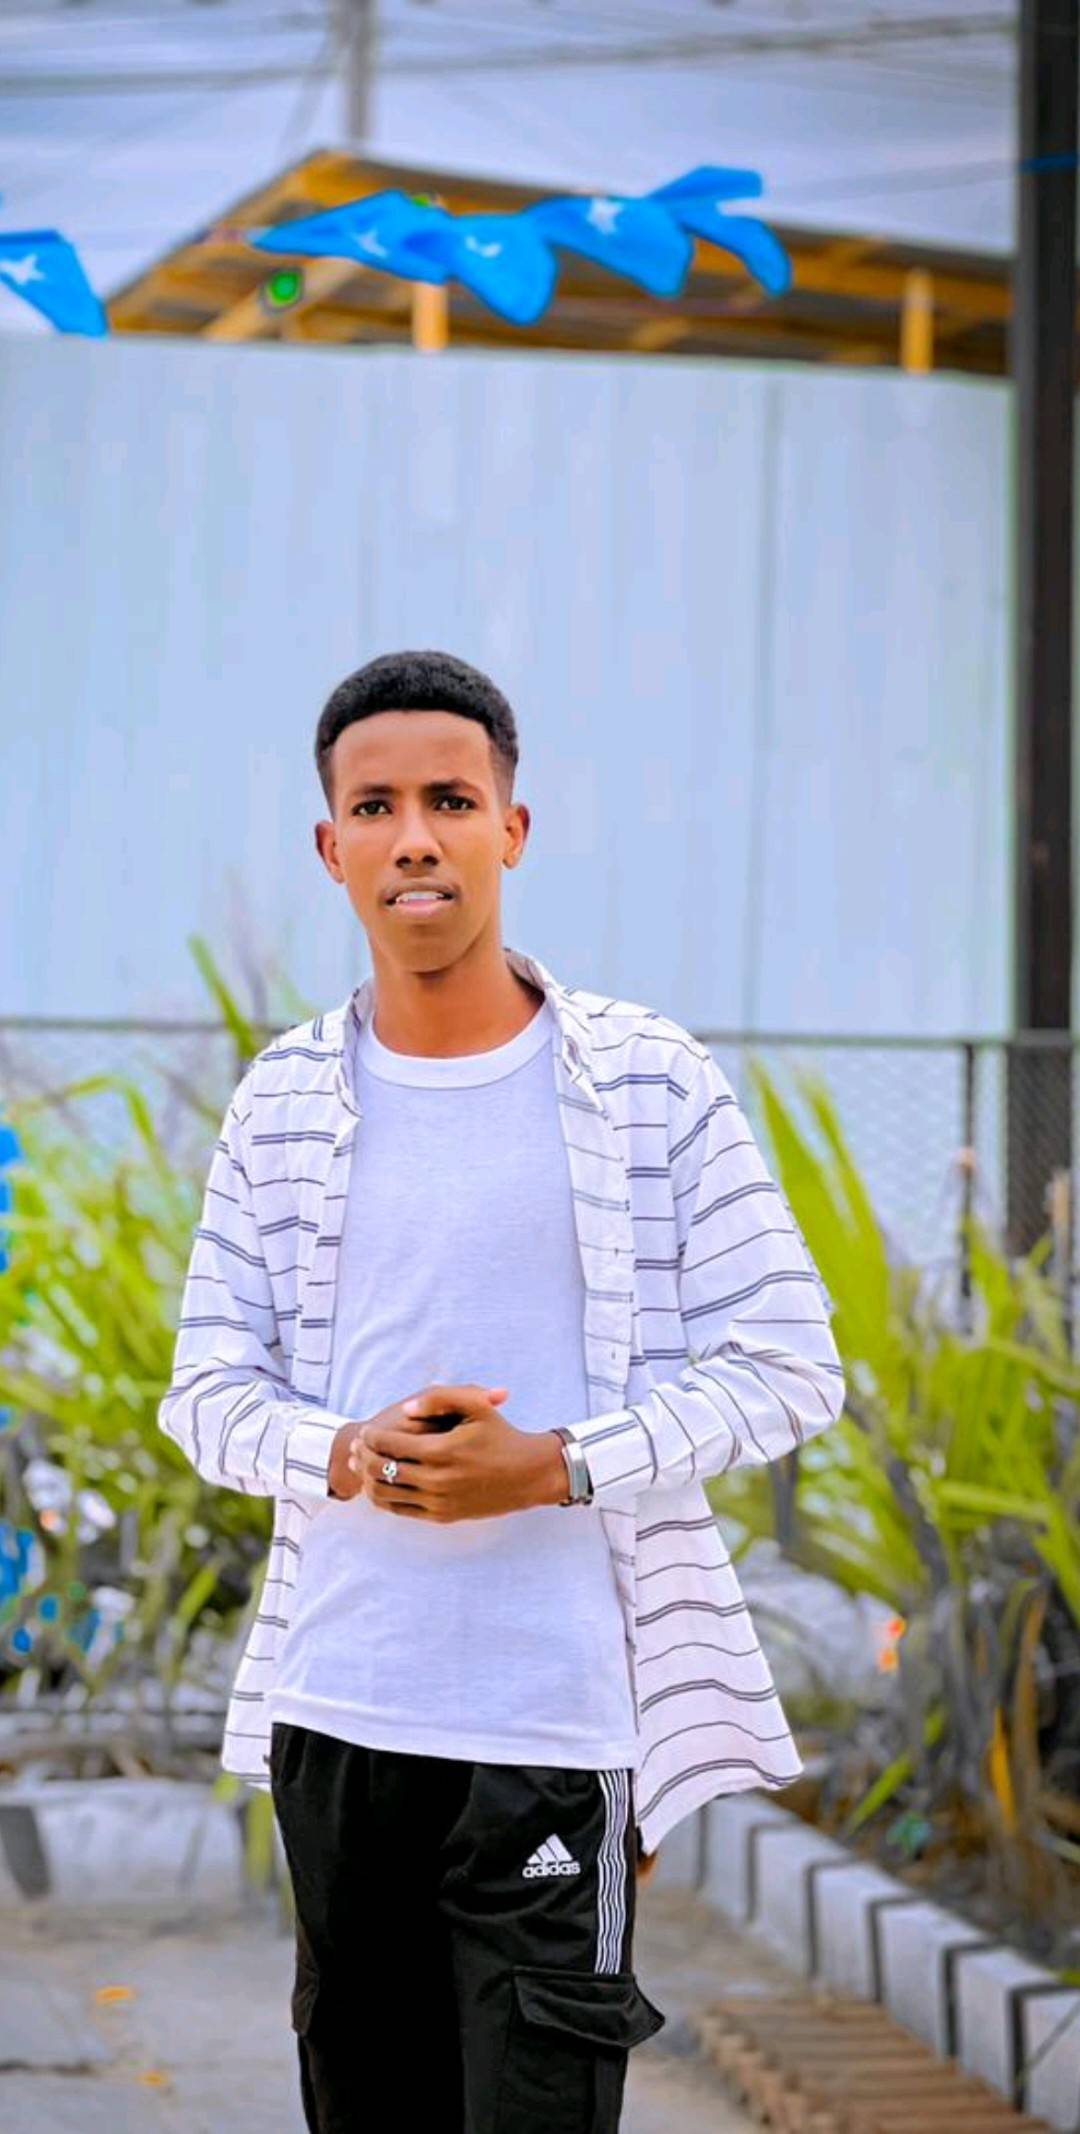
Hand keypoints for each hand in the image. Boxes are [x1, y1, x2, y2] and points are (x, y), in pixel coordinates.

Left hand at [325, 1388, 506, 1503]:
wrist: (528, 1474)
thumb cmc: (502, 1435)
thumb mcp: (476, 1406)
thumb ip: (440, 1398)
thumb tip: (407, 1408)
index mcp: (441, 1451)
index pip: (390, 1444)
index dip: (371, 1437)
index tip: (365, 1431)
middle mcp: (436, 1480)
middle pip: (382, 1469)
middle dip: (363, 1457)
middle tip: (355, 1449)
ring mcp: (438, 1501)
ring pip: (387, 1494)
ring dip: (368, 1480)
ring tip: (361, 1467)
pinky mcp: (442, 1516)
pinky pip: (402, 1511)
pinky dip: (385, 1499)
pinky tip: (380, 1487)